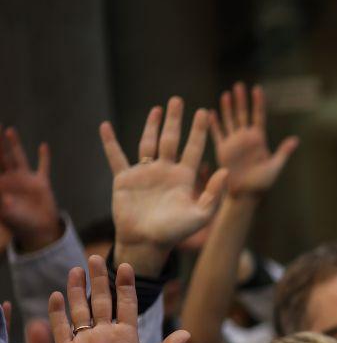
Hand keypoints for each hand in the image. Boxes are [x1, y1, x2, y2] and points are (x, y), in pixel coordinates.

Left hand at [0, 126, 60, 251]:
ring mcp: (25, 180)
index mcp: (0, 185)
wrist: (38, 232)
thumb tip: (7, 198)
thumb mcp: (8, 214)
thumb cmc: (19, 224)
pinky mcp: (41, 183)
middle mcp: (10, 179)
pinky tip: (43, 146)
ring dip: (14, 144)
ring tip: (9, 130)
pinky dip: (44, 158)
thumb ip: (6, 205)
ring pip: (18, 157)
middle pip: (2, 157)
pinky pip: (43, 168)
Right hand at [48, 256, 188, 342]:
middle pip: (100, 301)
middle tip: (94, 258)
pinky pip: (60, 328)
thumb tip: (187, 332)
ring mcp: (85, 342)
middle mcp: (104, 334)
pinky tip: (57, 296)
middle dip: (98, 280)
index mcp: (126, 336)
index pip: (126, 305)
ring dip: (77, 291)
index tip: (125, 266)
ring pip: (79, 310)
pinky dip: (57, 313)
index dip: (125, 286)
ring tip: (75, 270)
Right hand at [101, 97, 228, 274]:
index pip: (193, 148)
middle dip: (175, 120)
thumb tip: (224, 171)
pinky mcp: (124, 179)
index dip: (198, 131)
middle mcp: (165, 171)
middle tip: (177, 100)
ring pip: (148, 143)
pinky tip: (105, 126)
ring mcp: (145, 174)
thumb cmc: (175, 232)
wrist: (147, 242)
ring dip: (151, 125)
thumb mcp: (200, 215)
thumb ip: (213, 194)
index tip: (204, 112)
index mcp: (184, 178)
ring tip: (157, 109)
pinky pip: (116, 157)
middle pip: (171, 139)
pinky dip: (110, 143)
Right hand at [210, 82, 298, 196]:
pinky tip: (210, 113)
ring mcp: (234, 142)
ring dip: (227, 108)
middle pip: (243, 114)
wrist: (246, 194)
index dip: (257, 103)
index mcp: (259, 139)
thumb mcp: (275, 167)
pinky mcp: (223, 149)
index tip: (257, 89)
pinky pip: (217, 134)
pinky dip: (214, 124)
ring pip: (230, 121)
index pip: (258, 116)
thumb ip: (283, 153)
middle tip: (239, 85)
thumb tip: (295, 140)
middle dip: (241, 100)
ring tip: (226, 94)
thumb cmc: (262, 183)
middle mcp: (246, 138)